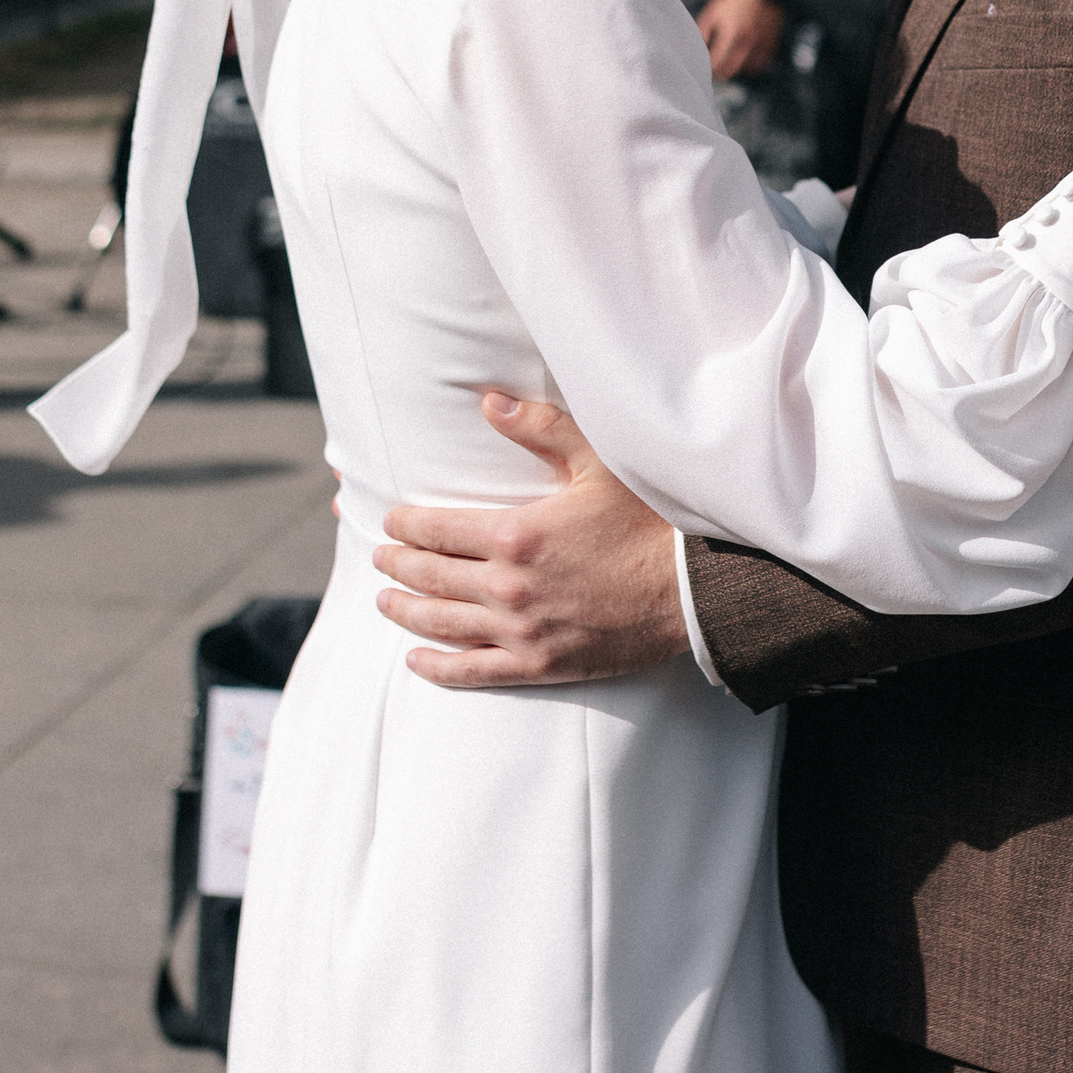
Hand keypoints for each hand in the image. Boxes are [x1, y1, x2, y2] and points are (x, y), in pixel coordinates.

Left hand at [373, 393, 687, 689]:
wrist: (693, 590)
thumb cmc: (649, 520)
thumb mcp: (597, 462)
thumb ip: (539, 428)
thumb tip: (489, 401)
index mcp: (517, 534)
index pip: (438, 529)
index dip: (407, 524)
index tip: (391, 519)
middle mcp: (509, 586)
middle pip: (430, 577)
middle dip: (398, 565)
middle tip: (380, 557)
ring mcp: (522, 631)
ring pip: (442, 623)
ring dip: (406, 611)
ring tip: (385, 601)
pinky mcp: (539, 664)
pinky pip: (473, 670)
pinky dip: (438, 667)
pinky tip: (416, 660)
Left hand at [694, 0, 783, 80]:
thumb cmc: (733, 2)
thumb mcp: (712, 12)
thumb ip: (702, 32)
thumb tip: (696, 51)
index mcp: (731, 30)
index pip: (717, 60)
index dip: (708, 69)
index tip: (703, 71)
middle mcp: (747, 39)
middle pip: (730, 69)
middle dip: (719, 75)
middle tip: (712, 75)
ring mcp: (760, 43)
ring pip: (745, 69)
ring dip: (735, 69)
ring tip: (726, 63)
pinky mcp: (770, 45)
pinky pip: (758, 65)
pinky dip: (749, 67)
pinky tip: (742, 59)